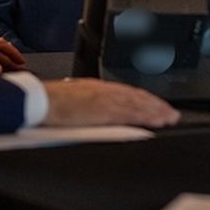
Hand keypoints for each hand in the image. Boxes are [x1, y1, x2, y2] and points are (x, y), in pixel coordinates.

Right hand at [42, 78, 179, 127]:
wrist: (37, 101)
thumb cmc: (48, 103)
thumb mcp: (72, 100)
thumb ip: (87, 106)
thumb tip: (95, 113)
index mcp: (96, 88)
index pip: (126, 92)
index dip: (143, 99)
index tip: (155, 106)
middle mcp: (104, 90)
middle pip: (137, 96)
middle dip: (156, 105)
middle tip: (171, 114)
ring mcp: (106, 99)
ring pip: (138, 103)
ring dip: (157, 111)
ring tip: (170, 118)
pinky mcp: (105, 110)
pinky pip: (131, 112)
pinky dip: (147, 116)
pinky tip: (157, 121)